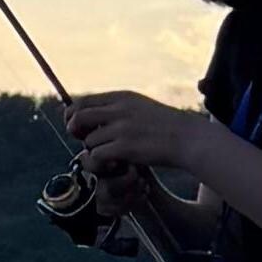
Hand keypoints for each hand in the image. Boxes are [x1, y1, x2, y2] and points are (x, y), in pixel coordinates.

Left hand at [69, 88, 200, 165]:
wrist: (188, 139)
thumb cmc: (164, 127)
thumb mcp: (139, 107)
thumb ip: (116, 109)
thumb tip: (89, 117)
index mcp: (121, 97)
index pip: (82, 101)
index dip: (73, 116)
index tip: (78, 128)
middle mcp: (119, 109)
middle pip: (78, 118)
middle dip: (75, 132)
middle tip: (85, 142)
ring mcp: (122, 128)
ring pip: (88, 141)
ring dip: (94, 152)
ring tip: (110, 156)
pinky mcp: (125, 147)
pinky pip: (97, 156)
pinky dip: (102, 163)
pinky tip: (115, 164)